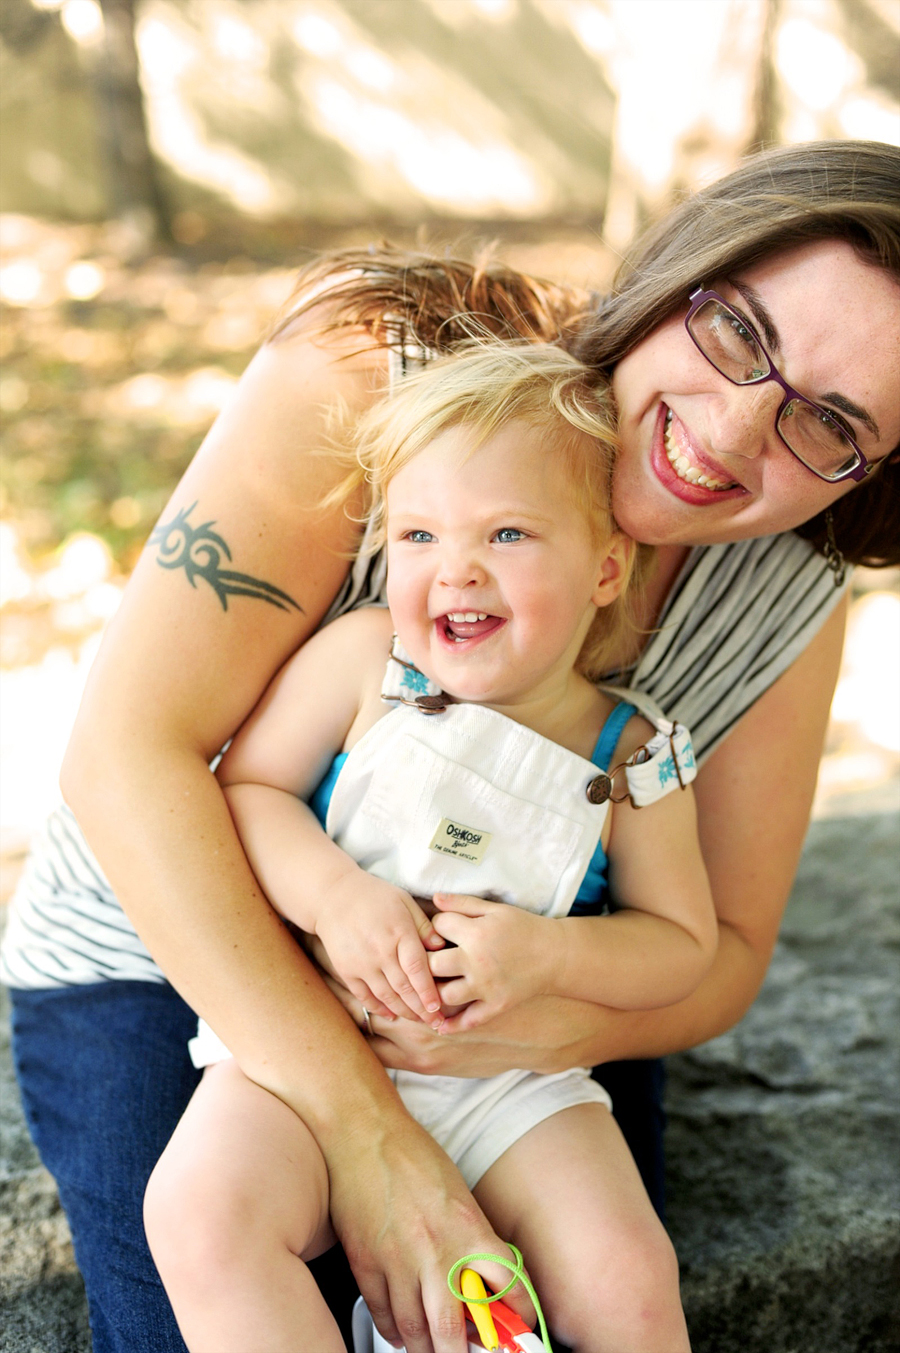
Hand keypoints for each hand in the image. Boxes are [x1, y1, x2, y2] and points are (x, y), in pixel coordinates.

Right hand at [315, 872, 445, 1025]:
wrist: (332, 896)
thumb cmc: (374, 896)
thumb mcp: (404, 901)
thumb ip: (423, 926)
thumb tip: (442, 947)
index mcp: (398, 932)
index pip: (417, 968)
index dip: (429, 991)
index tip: (440, 1008)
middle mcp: (379, 951)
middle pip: (404, 988)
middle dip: (421, 1009)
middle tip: (437, 1023)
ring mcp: (361, 963)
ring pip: (386, 996)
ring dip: (404, 1012)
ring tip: (419, 1021)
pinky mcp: (346, 970)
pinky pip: (365, 996)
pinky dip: (379, 1008)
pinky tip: (392, 1015)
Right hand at [326, 1108, 535, 1352]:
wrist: (363, 1131)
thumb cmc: (411, 1154)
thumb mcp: (460, 1194)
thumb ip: (473, 1238)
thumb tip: (483, 1279)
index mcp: (468, 1230)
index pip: (508, 1287)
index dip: (519, 1316)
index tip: (521, 1327)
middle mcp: (435, 1251)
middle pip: (453, 1331)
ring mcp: (397, 1261)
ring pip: (414, 1332)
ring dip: (426, 1349)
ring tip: (434, 1348)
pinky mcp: (365, 1263)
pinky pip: (383, 1314)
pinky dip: (393, 1331)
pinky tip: (401, 1330)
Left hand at [428, 894, 558, 1031]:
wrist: (556, 954)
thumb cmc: (524, 927)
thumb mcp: (495, 910)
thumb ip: (463, 904)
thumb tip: (434, 898)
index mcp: (477, 933)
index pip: (438, 926)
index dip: (436, 925)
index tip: (441, 929)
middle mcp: (478, 961)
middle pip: (432, 965)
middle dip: (424, 962)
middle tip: (423, 962)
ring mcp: (486, 986)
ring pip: (445, 996)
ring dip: (435, 994)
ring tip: (430, 989)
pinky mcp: (496, 1005)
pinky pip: (469, 1021)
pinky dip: (452, 1026)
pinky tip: (439, 1025)